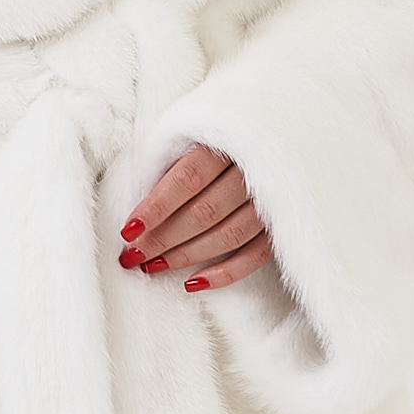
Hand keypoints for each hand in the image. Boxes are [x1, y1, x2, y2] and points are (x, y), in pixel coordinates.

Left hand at [119, 143, 275, 289]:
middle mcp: (255, 171)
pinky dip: (225, 274)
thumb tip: (139, 207)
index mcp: (229, 140)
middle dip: (163, 238)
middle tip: (133, 255)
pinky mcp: (284, 223)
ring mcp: (274, 200)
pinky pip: (255, 256)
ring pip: (228, 236)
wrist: (285, 133)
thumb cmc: (225, 135)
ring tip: (153, 267)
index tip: (129, 230)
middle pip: (205, 212)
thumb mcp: (198, 131)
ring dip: (186, 256)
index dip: (156, 208)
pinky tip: (194, 282)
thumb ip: (172, 158)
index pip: (188, 179)